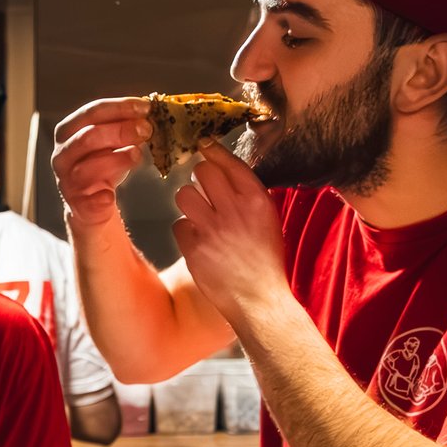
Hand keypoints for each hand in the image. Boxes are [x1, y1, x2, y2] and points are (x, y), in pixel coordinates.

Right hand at [51, 97, 150, 231]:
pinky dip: (100, 198)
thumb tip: (153, 113)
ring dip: (116, 159)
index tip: (146, 107)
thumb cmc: (103, 165)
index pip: (92, 112)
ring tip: (138, 154)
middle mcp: (63, 155)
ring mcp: (67, 182)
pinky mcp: (78, 206)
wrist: (91, 204)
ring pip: (87, 168)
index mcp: (68, 132)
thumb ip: (126, 127)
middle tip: (146, 129)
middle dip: (120, 130)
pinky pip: (88, 202)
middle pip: (88, 137)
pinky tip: (111, 196)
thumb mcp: (112, 142)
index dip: (120, 107)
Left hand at [171, 142, 289, 333]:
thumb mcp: (268, 220)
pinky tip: (199, 244)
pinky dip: (185, 233)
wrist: (259, 300)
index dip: (212, 151)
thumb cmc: (265, 259)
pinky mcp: (194, 248)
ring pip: (183, 194)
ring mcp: (213, 229)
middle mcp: (235, 210)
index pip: (229, 162)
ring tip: (199, 217)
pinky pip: (178, 225)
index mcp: (258, 200)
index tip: (203, 145)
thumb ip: (249, 195)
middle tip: (204, 192)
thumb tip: (224, 168)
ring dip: (188, 203)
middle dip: (199, 179)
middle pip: (202, 172)